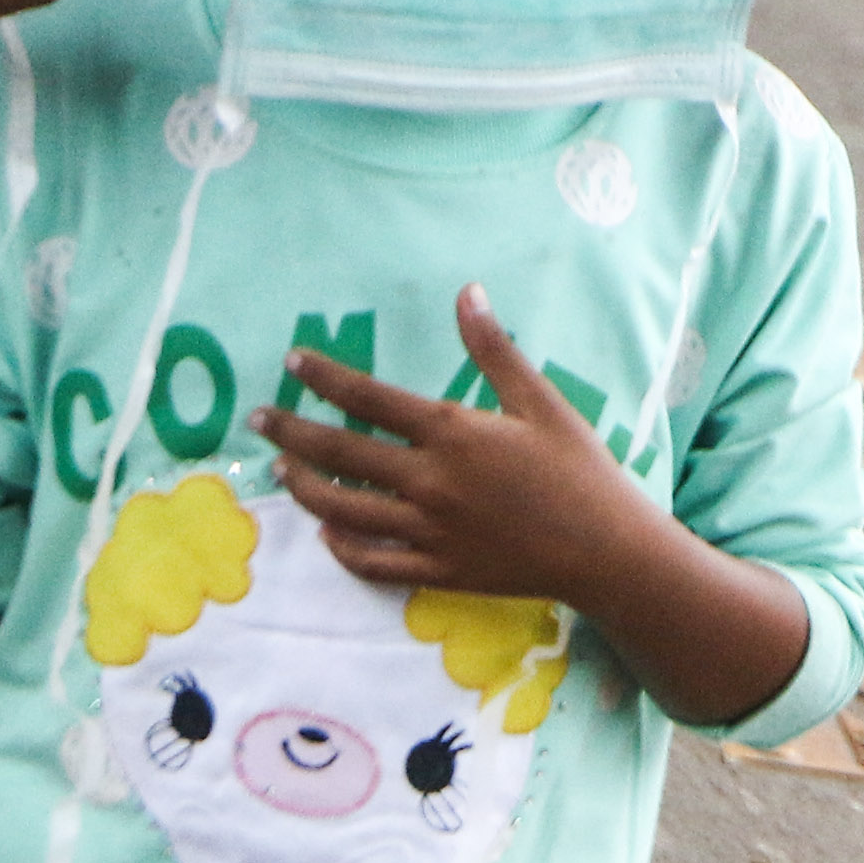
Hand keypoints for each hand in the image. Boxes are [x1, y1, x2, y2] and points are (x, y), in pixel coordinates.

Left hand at [265, 289, 652, 601]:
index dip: (325, 379)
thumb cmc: (579, 468)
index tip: (292, 363)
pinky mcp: (436, 570)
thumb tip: (467, 292)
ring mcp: (428, 531)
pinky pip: (372, 562)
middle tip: (257, 418)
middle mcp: (429, 481)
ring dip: (304, 489)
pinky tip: (328, 532)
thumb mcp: (542, 401)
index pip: (369, 399)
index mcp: (452, 433)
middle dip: (292, 433)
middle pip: (340, 455)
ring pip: (343, 511)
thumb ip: (494, 350)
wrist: (606, 549)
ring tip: (282, 472)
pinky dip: (341, 548)